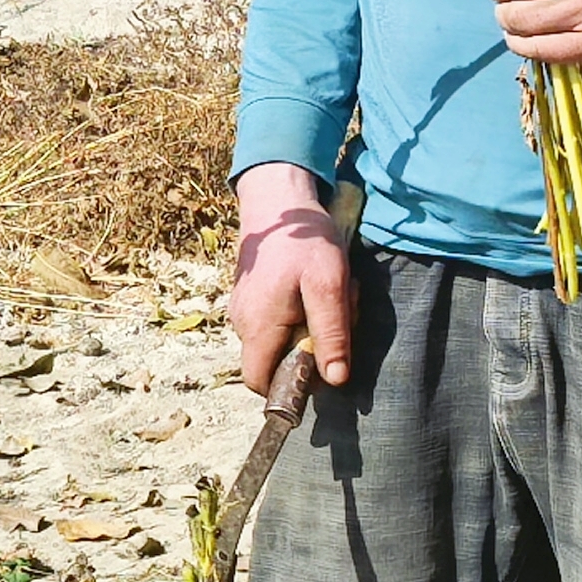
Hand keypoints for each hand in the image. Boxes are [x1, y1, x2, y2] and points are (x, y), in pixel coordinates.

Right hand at [229, 171, 355, 401]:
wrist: (278, 197)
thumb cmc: (304, 240)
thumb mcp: (329, 285)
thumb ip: (331, 334)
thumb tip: (335, 380)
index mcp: (259, 326)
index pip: (261, 383)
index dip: (290, 385)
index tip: (319, 363)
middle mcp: (243, 322)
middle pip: (275, 361)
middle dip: (309, 348)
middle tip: (338, 314)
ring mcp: (243, 308)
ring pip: (278, 340)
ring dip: (308, 327)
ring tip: (328, 294)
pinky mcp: (249, 295)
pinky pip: (274, 321)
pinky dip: (299, 311)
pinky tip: (315, 285)